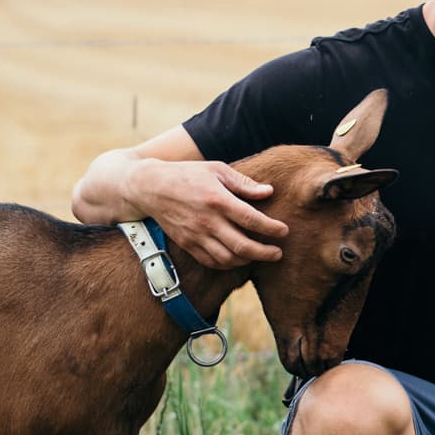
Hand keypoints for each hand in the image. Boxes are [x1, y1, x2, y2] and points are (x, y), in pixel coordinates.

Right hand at [138, 160, 288, 268]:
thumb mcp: (216, 169)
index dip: (271, 228)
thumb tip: (268, 192)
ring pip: (228, 259)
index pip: (251, 219)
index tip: (284, 231)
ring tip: (260, 256)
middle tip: (278, 253)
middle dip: (265, 253)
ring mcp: (196, 235)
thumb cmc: (187, 175)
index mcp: (217, 199)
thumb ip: (243, 183)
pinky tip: (238, 259)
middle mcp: (207, 221)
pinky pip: (211, 262)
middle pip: (242, 246)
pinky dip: (228, 264)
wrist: (150, 188)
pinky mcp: (188, 244)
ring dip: (247, 261)